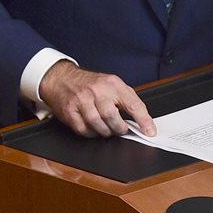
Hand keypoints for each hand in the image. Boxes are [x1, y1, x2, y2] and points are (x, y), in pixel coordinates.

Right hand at [39, 60, 155, 136]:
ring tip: (107, 129)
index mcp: (113, 84)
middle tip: (121, 129)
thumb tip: (143, 120)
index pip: (133, 104)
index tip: (150, 131)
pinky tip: (94, 128)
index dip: (143, 120)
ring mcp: (82, 100)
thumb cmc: (91, 84)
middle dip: (119, 129)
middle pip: (112, 117)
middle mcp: (97, 91)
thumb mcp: (113, 84)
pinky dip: (91, 134)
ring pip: (98, 125)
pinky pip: (83, 130)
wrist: (63, 79)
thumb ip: (127, 100)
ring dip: (105, 132)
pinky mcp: (70, 111)